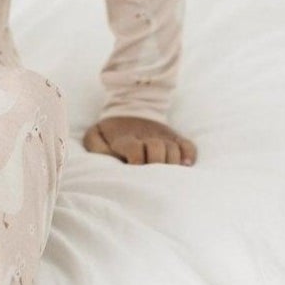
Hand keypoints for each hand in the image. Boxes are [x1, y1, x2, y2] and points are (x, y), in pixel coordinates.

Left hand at [82, 116, 196, 166]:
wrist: (129, 108)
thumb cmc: (110, 131)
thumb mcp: (95, 135)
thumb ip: (95, 146)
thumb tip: (108, 160)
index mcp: (126, 138)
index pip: (135, 149)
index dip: (136, 161)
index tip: (135, 171)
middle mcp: (147, 136)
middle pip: (157, 149)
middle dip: (155, 164)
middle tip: (151, 175)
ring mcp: (163, 136)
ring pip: (174, 149)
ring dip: (171, 163)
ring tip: (166, 175)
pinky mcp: (175, 138)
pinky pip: (189, 146)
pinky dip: (189, 156)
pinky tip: (184, 165)